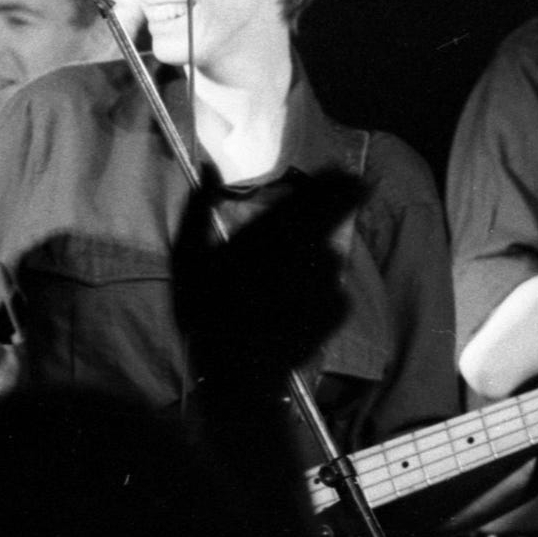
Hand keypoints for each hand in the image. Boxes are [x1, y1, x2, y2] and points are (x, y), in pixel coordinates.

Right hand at [173, 166, 364, 390]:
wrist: (237, 372)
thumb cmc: (206, 311)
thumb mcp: (188, 256)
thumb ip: (199, 207)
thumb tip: (208, 165)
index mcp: (271, 232)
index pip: (314, 194)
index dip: (333, 180)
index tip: (340, 171)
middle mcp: (305, 251)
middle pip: (336, 216)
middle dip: (345, 200)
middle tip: (349, 191)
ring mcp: (326, 282)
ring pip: (330, 258)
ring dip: (318, 259)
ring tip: (290, 279)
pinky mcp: (336, 310)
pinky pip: (334, 292)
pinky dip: (322, 293)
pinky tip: (297, 305)